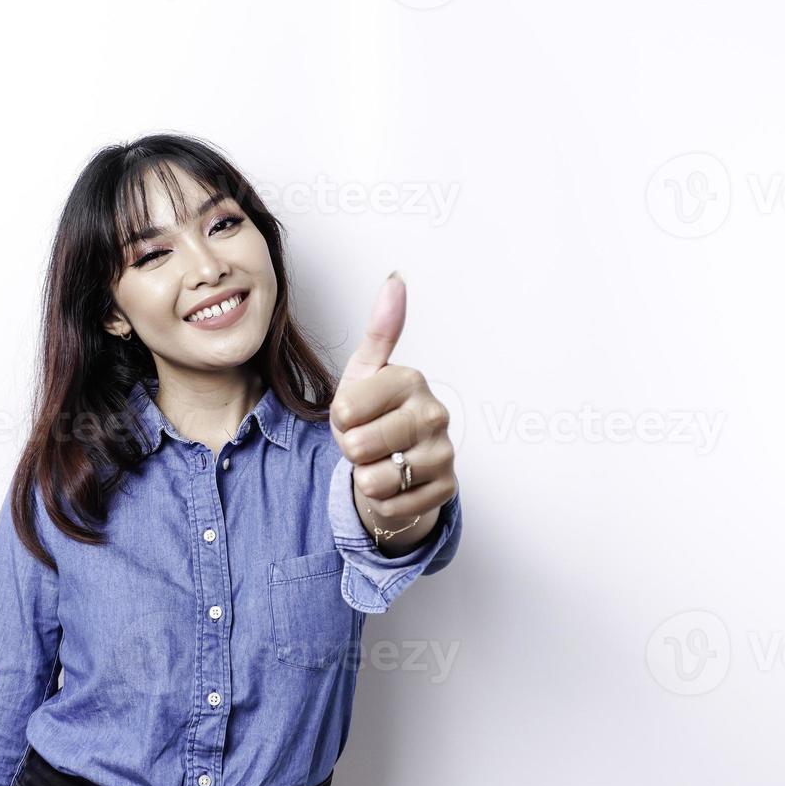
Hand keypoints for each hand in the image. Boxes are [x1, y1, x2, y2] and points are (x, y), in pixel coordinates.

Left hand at [330, 272, 457, 549]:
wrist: (396, 464)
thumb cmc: (376, 415)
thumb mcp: (366, 374)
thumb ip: (379, 331)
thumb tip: (396, 279)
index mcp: (410, 381)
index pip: (344, 410)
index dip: (339, 419)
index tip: (355, 414)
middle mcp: (434, 414)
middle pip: (359, 446)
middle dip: (352, 450)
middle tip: (367, 441)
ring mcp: (443, 454)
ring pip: (374, 480)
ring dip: (366, 477)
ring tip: (381, 462)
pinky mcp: (445, 490)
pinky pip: (391, 506)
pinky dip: (383, 502)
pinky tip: (394, 485)